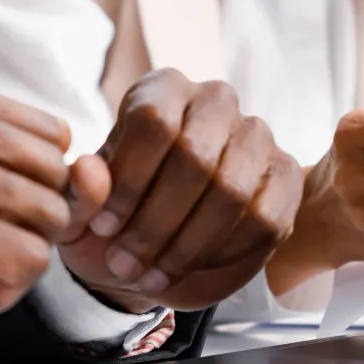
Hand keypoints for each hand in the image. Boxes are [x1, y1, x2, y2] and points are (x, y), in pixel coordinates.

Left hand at [57, 70, 302, 312]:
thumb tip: (89, 171)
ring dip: (187, 244)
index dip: (128, 181)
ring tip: (152, 275)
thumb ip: (79, 192)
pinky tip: (191, 267)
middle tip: (124, 263)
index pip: (154, 121)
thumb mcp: (81, 211)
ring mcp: (256, 136)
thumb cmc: (114, 218)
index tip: (103, 227)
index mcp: (163, 89)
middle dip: (156, 222)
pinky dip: (224, 253)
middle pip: (196, 156)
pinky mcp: (284, 177)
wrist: (153, 247)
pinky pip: (263, 218)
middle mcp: (215, 101)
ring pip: (232, 190)